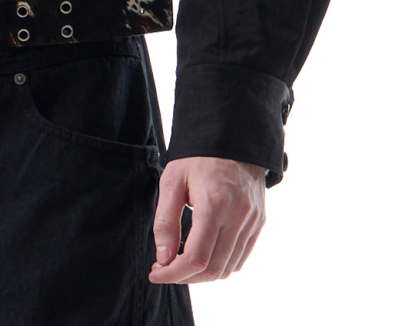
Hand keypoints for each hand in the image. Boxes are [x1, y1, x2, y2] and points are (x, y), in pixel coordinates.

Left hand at [149, 156, 265, 284]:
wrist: (233, 137)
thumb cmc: (198, 158)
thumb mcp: (173, 180)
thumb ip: (165, 221)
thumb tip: (163, 259)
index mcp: (214, 204)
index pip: (196, 258)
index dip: (174, 274)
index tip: (156, 273)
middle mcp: (238, 216)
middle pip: (213, 269)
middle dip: (185, 277)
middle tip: (165, 269)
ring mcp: (252, 221)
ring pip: (228, 268)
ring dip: (203, 275)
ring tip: (183, 263)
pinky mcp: (259, 222)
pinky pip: (241, 258)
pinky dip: (222, 265)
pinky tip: (204, 255)